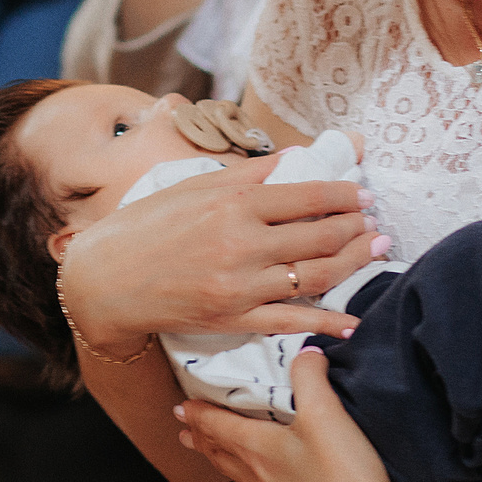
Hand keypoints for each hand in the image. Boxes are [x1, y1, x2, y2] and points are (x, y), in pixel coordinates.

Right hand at [59, 153, 376, 343]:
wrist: (105, 281)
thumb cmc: (144, 227)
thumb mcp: (191, 187)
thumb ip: (245, 174)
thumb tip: (290, 160)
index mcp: (233, 203)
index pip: (308, 196)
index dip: (344, 196)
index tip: (362, 195)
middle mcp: (243, 243)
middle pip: (321, 236)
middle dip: (357, 228)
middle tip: (377, 223)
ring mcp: (241, 285)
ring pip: (317, 275)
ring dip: (355, 263)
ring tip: (376, 251)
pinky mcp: (235, 319)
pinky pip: (293, 320)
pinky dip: (328, 321)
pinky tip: (353, 320)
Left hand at [178, 348, 407, 481]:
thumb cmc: (342, 478)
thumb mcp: (326, 413)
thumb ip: (310, 376)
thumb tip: (306, 352)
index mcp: (256, 448)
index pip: (216, 425)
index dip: (198, 413)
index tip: (180, 407)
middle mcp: (258, 478)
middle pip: (221, 454)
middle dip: (202, 439)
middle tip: (186, 433)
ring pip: (240, 481)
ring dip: (224, 465)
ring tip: (218, 459)